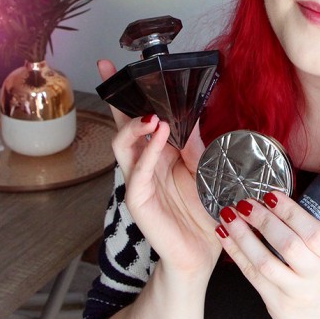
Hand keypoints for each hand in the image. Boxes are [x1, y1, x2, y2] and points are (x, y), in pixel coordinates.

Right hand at [98, 59, 221, 280]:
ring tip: (152, 115)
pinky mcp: (138, 201)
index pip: (140, 117)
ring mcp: (138, 181)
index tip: (115, 65)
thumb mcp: (204, 168)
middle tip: (115, 73)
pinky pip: (138, 172)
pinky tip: (159, 135)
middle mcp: (144, 163)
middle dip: (118, 99)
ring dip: (135, 126)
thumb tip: (190, 111)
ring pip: (124, 145)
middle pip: (124, 125)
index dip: (128, 93)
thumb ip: (193, 142)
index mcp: (159, 153)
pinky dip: (147, 152)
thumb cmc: (203, 212)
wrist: (203, 253)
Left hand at [215, 192, 319, 318]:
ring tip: (228, 216)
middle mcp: (317, 274)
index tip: (270, 194)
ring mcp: (296, 291)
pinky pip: (252, 275)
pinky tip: (224, 235)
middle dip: (263, 221)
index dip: (290, 212)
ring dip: (243, 236)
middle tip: (245, 203)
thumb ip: (307, 225)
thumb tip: (273, 196)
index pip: (312, 231)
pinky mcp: (277, 303)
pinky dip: (236, 252)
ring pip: (265, 262)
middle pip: (288, 246)